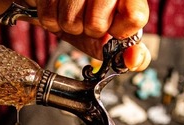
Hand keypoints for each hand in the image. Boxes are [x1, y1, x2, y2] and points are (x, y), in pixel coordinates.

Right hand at [23, 0, 150, 70]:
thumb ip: (130, 54)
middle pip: (96, 24)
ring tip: (73, 16)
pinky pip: (49, 18)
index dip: (119, 31)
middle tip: (88, 22)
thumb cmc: (89, 18)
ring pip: (71, 22)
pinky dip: (52, 22)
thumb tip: (134, 60)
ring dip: (69, 27)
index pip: (134, 17)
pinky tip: (59, 12)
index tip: (112, 30)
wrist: (60, 4)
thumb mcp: (113, 37)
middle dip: (89, 31)